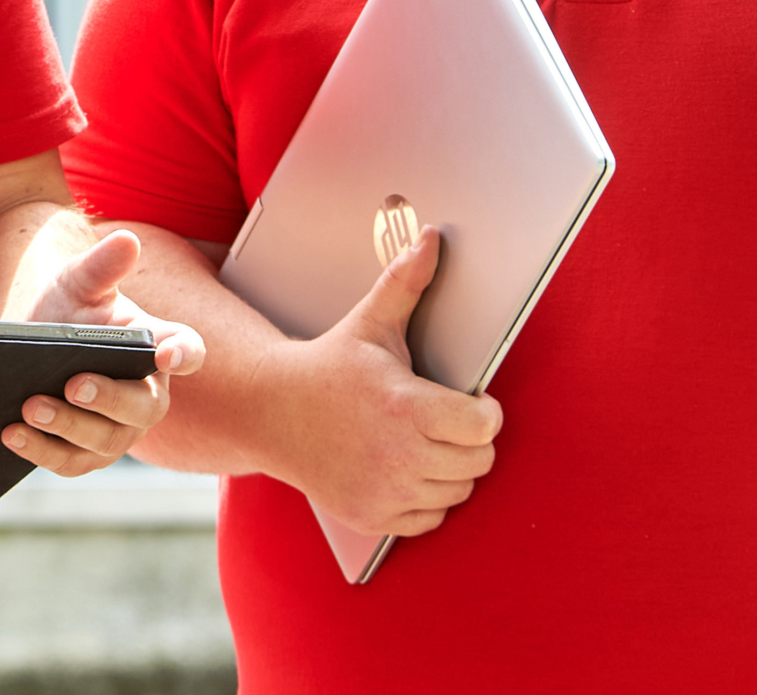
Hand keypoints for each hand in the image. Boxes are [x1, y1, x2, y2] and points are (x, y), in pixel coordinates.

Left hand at [7, 230, 206, 475]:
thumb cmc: (68, 309)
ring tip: (30, 406)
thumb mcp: (79, 283)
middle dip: (109, 399)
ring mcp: (118, 432)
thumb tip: (126, 242)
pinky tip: (11, 432)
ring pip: (103, 442)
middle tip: (74, 385)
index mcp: (158, 348)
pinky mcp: (84, 455)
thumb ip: (102, 266)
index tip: (166, 354)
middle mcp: (146, 396)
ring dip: (67, 427)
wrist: (31, 345)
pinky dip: (41, 451)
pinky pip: (69, 462)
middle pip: (143, 408)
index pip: (188, 352)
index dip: (183, 355)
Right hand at [262, 227, 499, 537]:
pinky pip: (432, 517)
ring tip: (428, 442)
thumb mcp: (369, 323)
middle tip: (449, 421)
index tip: (473, 402)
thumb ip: (406, 283)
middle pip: (479, 461)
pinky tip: (409, 469)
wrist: (271, 412)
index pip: (484, 426)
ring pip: (459, 490)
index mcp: (404, 406)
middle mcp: (397, 455)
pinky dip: (428, 498)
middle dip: (471, 440)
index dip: (485, 412)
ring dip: (452, 469)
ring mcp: (384, 491)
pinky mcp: (372, 516)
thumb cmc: (329, 367)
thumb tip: (430, 239)